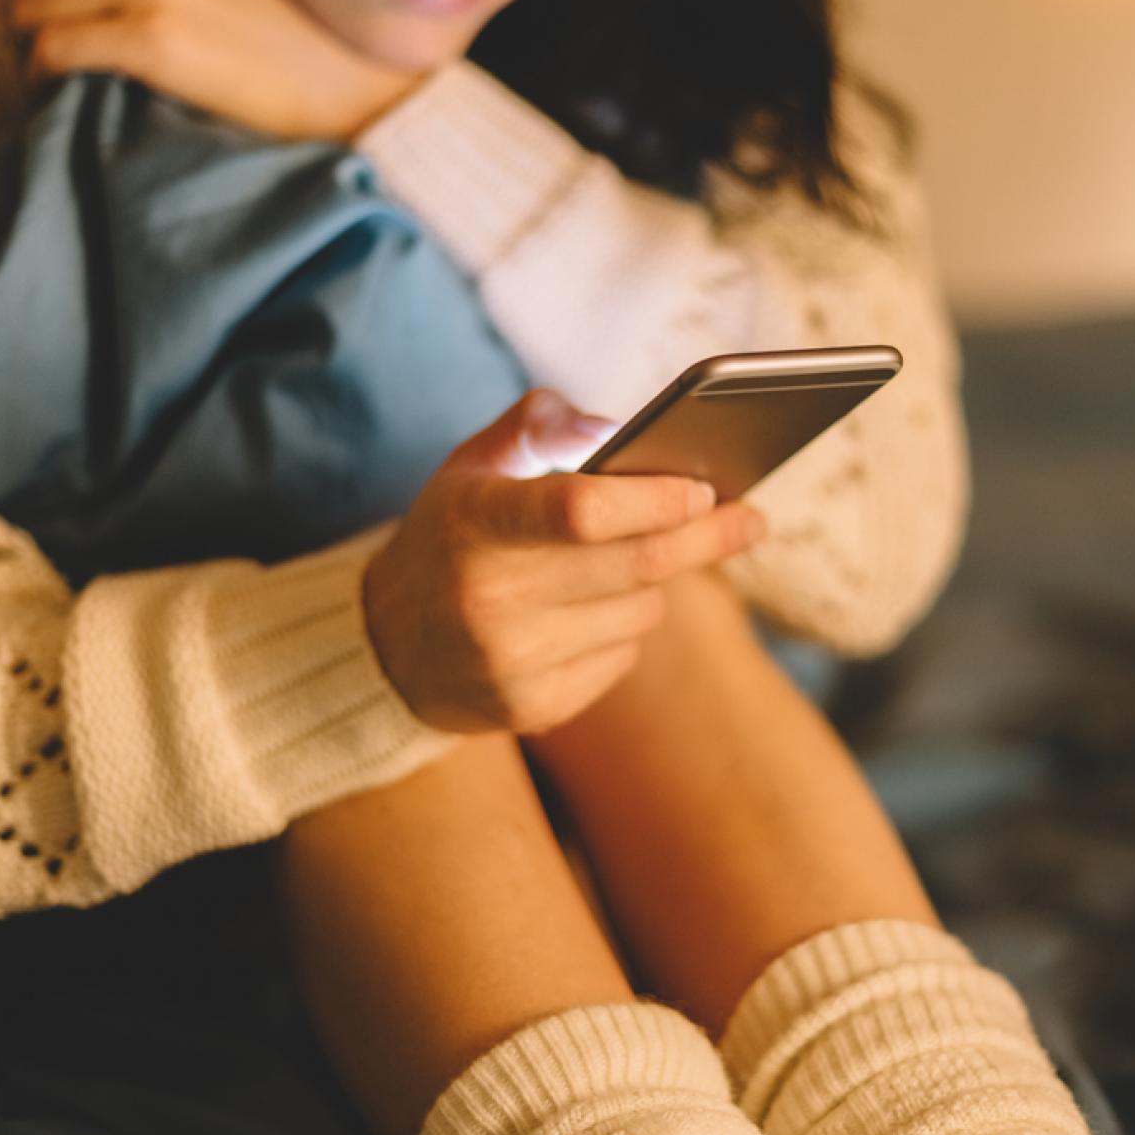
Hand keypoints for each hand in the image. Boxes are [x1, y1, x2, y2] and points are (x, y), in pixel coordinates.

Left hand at [10, 0, 419, 142]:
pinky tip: (55, 90)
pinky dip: (42, 71)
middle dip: (30, 6)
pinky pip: (55, 48)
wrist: (355, 89)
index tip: (51, 8)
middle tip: (40, 46)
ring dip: (30, 40)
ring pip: (35, 4)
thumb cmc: (305, 45)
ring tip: (46, 72)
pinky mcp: (150, 41)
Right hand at [363, 388, 767, 735]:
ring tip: (625, 565)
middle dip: (705, 536)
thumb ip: (540, 426)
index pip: (583, 510)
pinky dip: (623, 630)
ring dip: (653, 584)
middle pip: (636, 565)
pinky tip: (588, 615)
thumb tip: (618, 429)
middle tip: (749, 518)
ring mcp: (509, 661)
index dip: (655, 499)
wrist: (385, 648)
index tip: (705, 488)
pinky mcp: (531, 708)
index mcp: (474, 522)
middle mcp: (488, 597)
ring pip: (639, 612)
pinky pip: (622, 658)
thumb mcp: (470, 467)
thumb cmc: (450, 539)